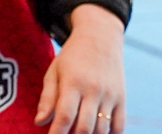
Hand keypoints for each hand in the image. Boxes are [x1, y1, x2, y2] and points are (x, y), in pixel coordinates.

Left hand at [36, 4, 125, 133]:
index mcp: (73, 82)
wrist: (100, 36)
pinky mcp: (121, 97)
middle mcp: (93, 89)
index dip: (57, 133)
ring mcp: (110, 94)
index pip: (65, 115)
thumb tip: (40, 122)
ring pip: (101, 129)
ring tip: (79, 133)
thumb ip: (47, 97)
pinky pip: (119, 125)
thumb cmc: (72, 56)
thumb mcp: (55, 70)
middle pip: (84, 127)